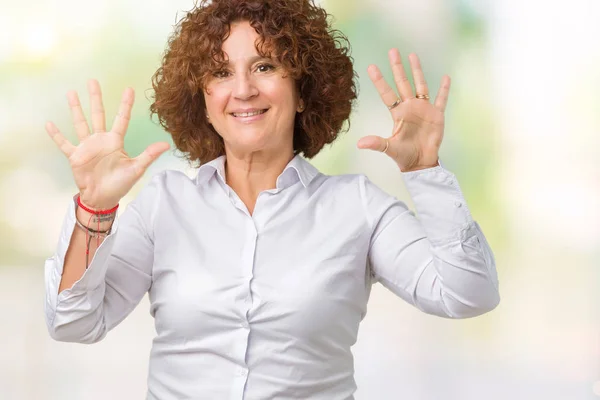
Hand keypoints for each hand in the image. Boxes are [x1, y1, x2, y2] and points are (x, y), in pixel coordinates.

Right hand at [46, 79, 170, 209]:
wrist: (102, 199)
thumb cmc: (120, 184)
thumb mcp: (137, 168)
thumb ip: (149, 155)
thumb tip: (166, 144)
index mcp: (115, 141)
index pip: (121, 119)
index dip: (125, 105)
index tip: (129, 89)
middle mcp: (101, 140)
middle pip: (98, 114)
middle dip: (96, 98)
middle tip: (93, 81)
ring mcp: (87, 147)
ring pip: (80, 123)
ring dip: (75, 109)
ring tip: (71, 93)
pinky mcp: (75, 156)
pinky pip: (64, 143)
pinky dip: (56, 135)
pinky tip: (49, 124)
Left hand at [357, 49, 449, 171]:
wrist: (421, 162)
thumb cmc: (404, 156)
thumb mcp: (389, 148)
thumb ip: (376, 143)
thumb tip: (359, 144)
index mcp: (397, 113)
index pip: (387, 93)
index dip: (380, 81)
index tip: (371, 67)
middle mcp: (409, 107)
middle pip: (402, 83)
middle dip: (397, 67)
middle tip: (392, 51)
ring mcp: (423, 109)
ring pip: (420, 85)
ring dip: (417, 71)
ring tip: (413, 55)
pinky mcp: (437, 115)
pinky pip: (441, 99)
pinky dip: (444, 89)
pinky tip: (446, 77)